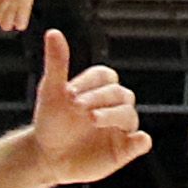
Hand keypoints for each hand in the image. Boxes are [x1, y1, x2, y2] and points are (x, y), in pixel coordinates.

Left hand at [31, 32, 151, 185]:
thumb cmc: (50, 121)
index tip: (69, 93)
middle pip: (120, 94)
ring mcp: (120, 127)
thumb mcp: (51, 91)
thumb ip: (57, 62)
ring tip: (91, 119)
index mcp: (100, 88)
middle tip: (76, 107)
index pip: (105, 76)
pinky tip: (136, 139)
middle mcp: (114, 105)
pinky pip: (141, 142)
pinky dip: (141, 140)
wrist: (47, 156)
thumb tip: (53, 31)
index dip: (89, 83)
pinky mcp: (124, 149)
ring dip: (113, 115)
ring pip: (129, 115)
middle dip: (100, 98)